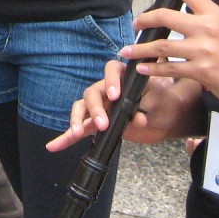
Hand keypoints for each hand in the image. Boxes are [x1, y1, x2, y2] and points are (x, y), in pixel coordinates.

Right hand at [46, 61, 185, 151]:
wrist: (164, 117)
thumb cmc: (162, 100)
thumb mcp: (159, 98)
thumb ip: (147, 105)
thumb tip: (138, 118)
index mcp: (122, 76)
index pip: (111, 70)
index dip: (111, 81)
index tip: (114, 96)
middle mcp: (107, 88)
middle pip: (92, 92)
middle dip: (95, 108)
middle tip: (103, 123)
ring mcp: (100, 106)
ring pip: (81, 108)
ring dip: (77, 119)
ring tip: (77, 132)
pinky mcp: (97, 123)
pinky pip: (79, 129)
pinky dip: (66, 138)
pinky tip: (54, 146)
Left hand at [122, 0, 218, 114]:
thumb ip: (209, 21)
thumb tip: (187, 16)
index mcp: (215, 14)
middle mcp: (208, 29)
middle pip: (166, 16)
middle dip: (145, 19)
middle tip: (136, 24)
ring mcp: (204, 51)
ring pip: (162, 45)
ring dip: (141, 49)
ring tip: (128, 51)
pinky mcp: (201, 72)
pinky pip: (170, 68)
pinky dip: (153, 68)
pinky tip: (143, 68)